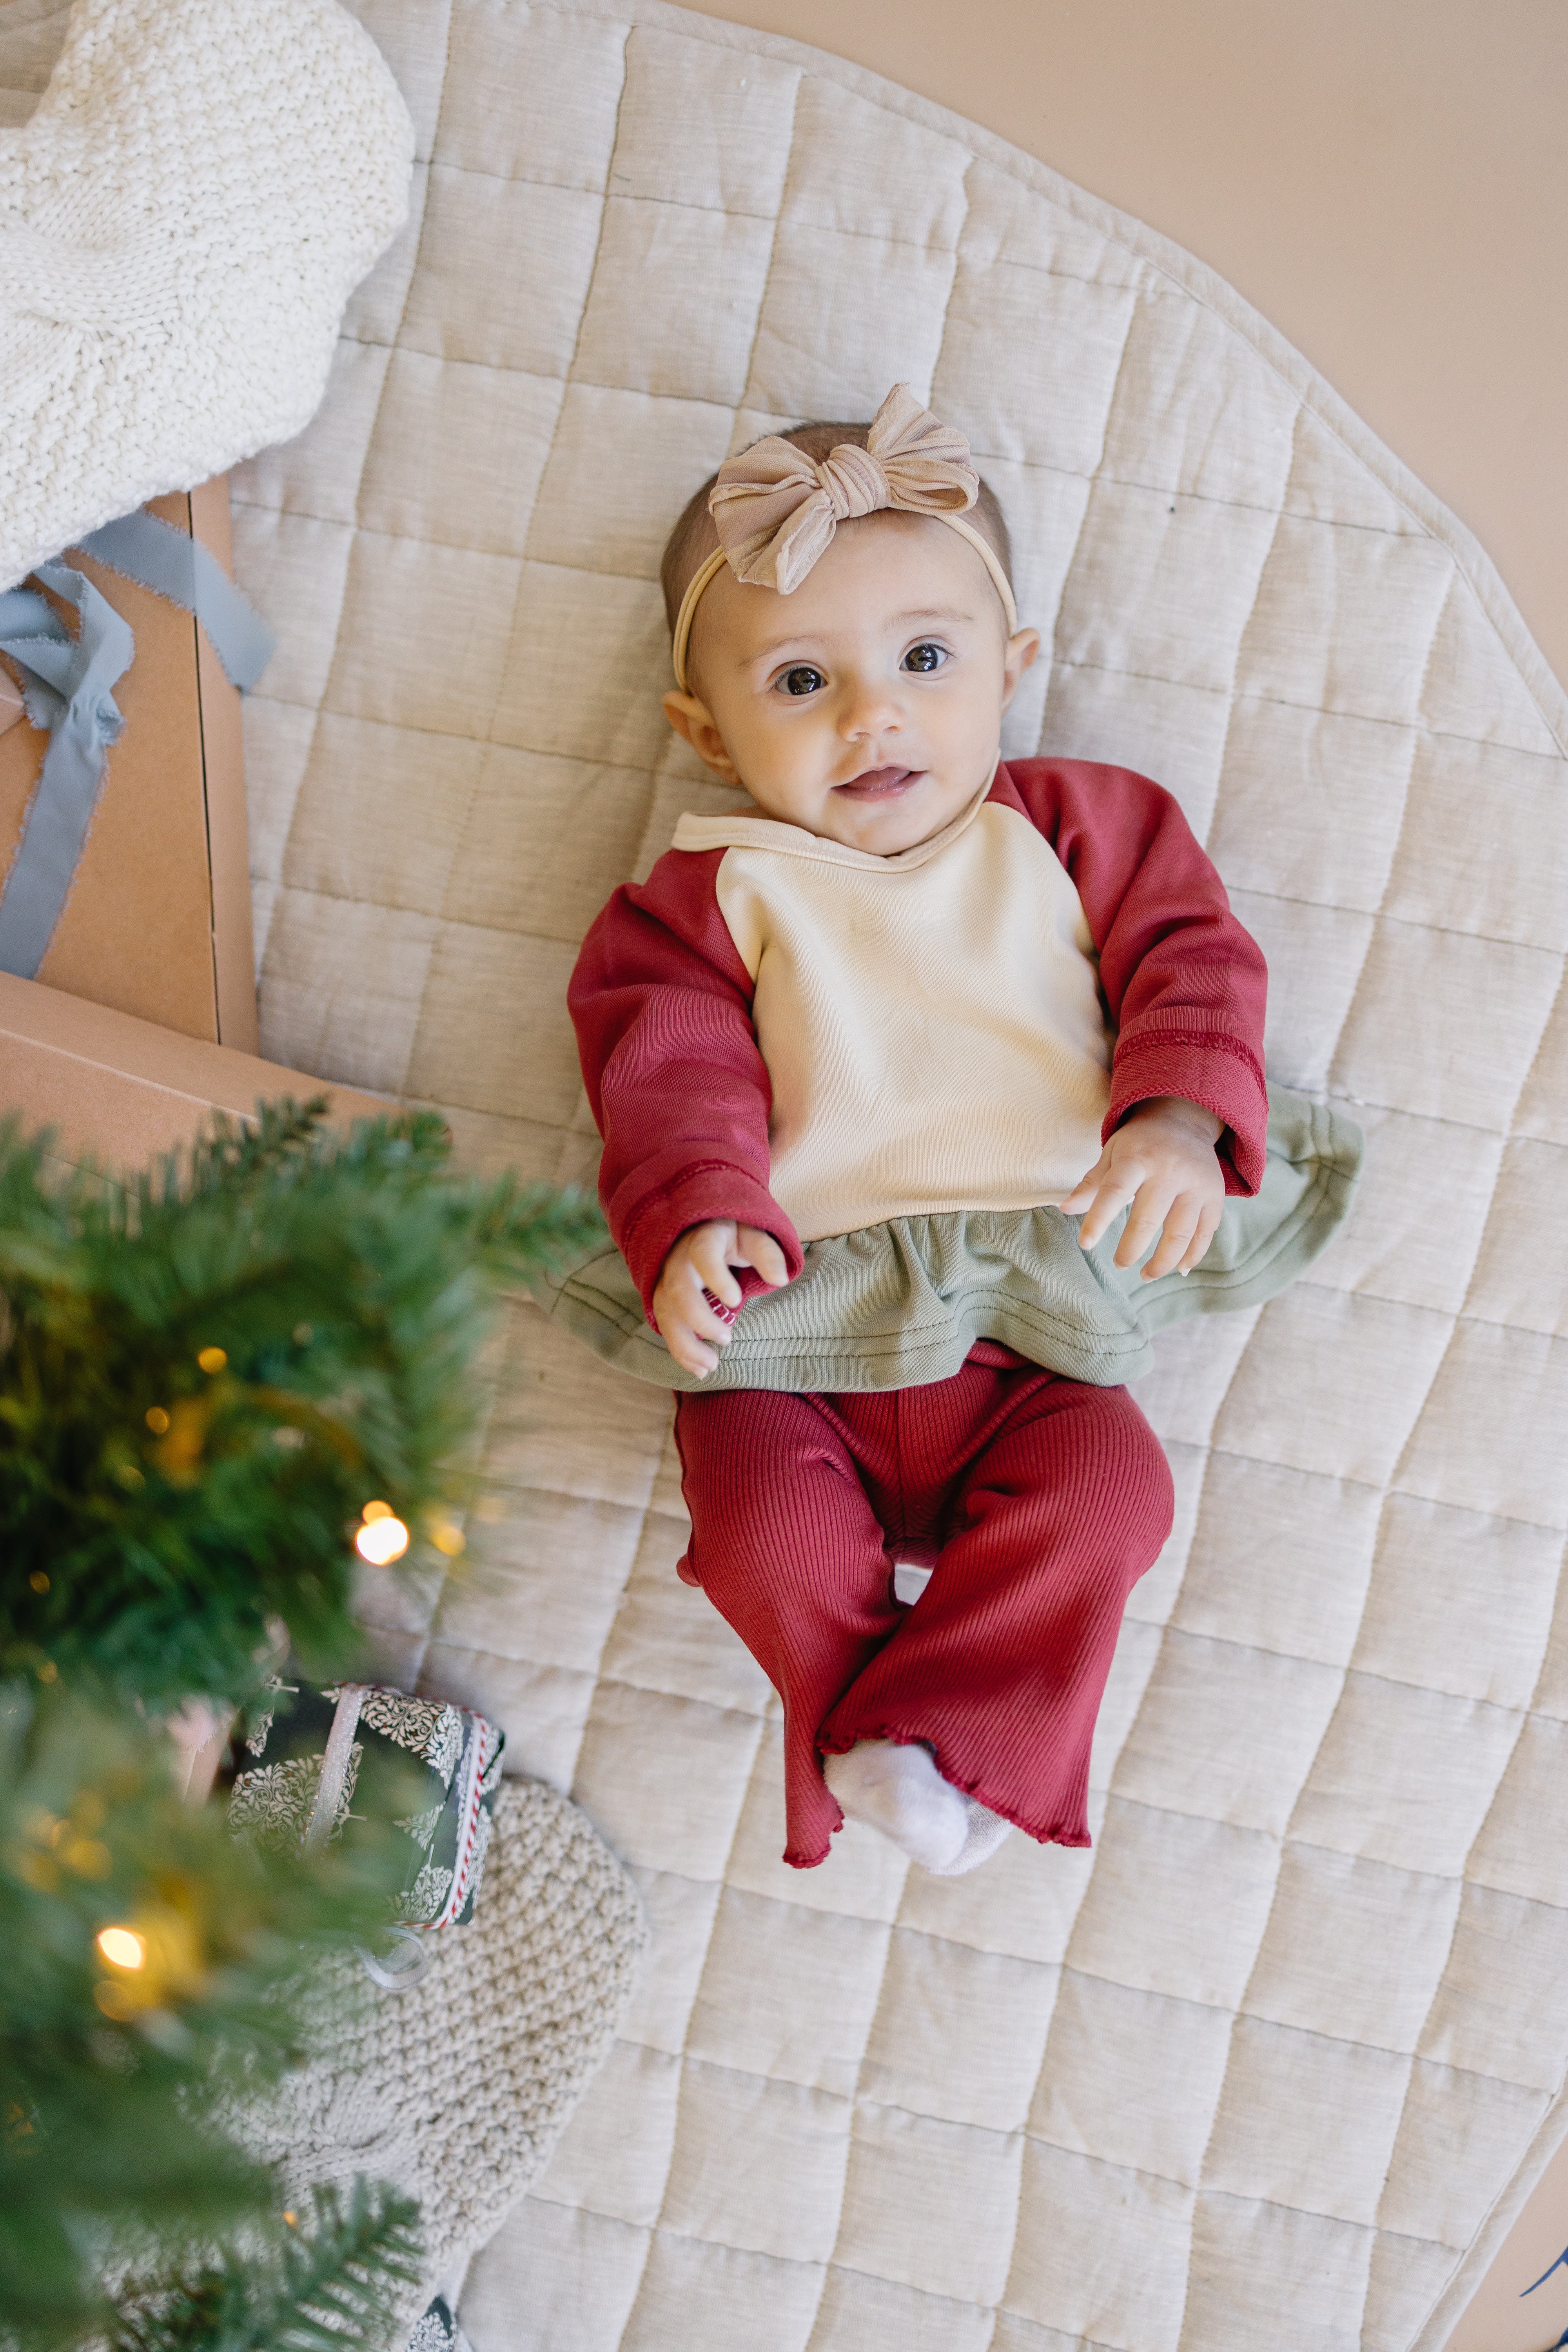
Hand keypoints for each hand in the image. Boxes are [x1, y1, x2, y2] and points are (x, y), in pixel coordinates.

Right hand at [652, 1221, 789, 1376]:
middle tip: (726, 1339)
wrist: (700, 1233)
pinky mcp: (663, 1301)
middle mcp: (677, 1260)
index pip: (703, 1254)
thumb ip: (767, 1253)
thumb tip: (780, 1279)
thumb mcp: (753, 1236)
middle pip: (679, 1289)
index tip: (735, 1300)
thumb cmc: (732, 1238)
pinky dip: (680, 1351)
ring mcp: (665, 1281)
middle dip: (700, 1319)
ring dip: (685, 1344)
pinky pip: (665, 1328)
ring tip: (711, 1366)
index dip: (716, 1277)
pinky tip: (700, 1369)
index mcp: (703, 1239)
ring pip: (666, 1314)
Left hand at [1061, 1097, 1225, 1279]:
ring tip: (1145, 1274)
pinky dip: (1193, 1255)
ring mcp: (1196, 1184)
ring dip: (1162, 1261)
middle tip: (1119, 1264)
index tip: (1086, 1244)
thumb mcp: (1112, 1154)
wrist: (1184, 1121)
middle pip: (1148, 1219)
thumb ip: (1092, 1183)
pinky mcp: (1215, 1196)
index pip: (1115, 1191)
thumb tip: (1065, 1209)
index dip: (1099, 1219)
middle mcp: (1169, 1171)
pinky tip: (1179, 1268)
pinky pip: (1205, 1233)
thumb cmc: (1140, 1143)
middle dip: (1131, 1249)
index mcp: (1138, 1158)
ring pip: (1180, 1233)